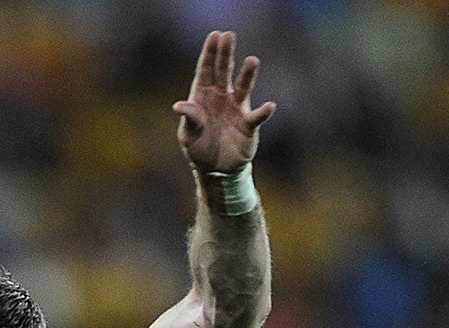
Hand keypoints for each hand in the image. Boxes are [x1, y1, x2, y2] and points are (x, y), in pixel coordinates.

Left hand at [174, 30, 274, 175]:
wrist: (216, 170)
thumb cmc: (199, 149)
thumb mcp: (188, 136)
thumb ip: (189, 119)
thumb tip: (179, 106)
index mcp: (202, 96)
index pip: (206, 70)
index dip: (210, 53)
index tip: (215, 35)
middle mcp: (221, 97)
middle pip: (224, 71)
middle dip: (226, 54)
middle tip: (229, 35)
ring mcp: (236, 109)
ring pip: (243, 88)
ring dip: (247, 75)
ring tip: (252, 60)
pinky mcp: (248, 124)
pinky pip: (257, 116)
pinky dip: (263, 112)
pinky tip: (269, 106)